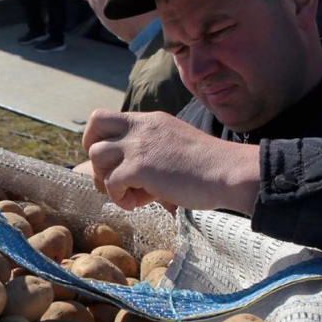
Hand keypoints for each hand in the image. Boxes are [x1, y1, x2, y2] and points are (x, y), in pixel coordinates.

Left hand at [82, 110, 261, 212]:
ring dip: (107, 178)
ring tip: (131, 192)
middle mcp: (140, 127)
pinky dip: (120, 198)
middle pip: (93, 129)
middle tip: (112, 176)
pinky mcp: (138, 168)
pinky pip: (110, 183)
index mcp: (150, 120)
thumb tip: (131, 174)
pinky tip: (140, 204)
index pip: (106, 117)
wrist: (228, 172)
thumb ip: (152, 148)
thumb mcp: (175, 144)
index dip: (100, 138)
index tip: (113, 160)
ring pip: (96, 156)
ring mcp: (138, 146)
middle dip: (95, 155)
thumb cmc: (209, 166)